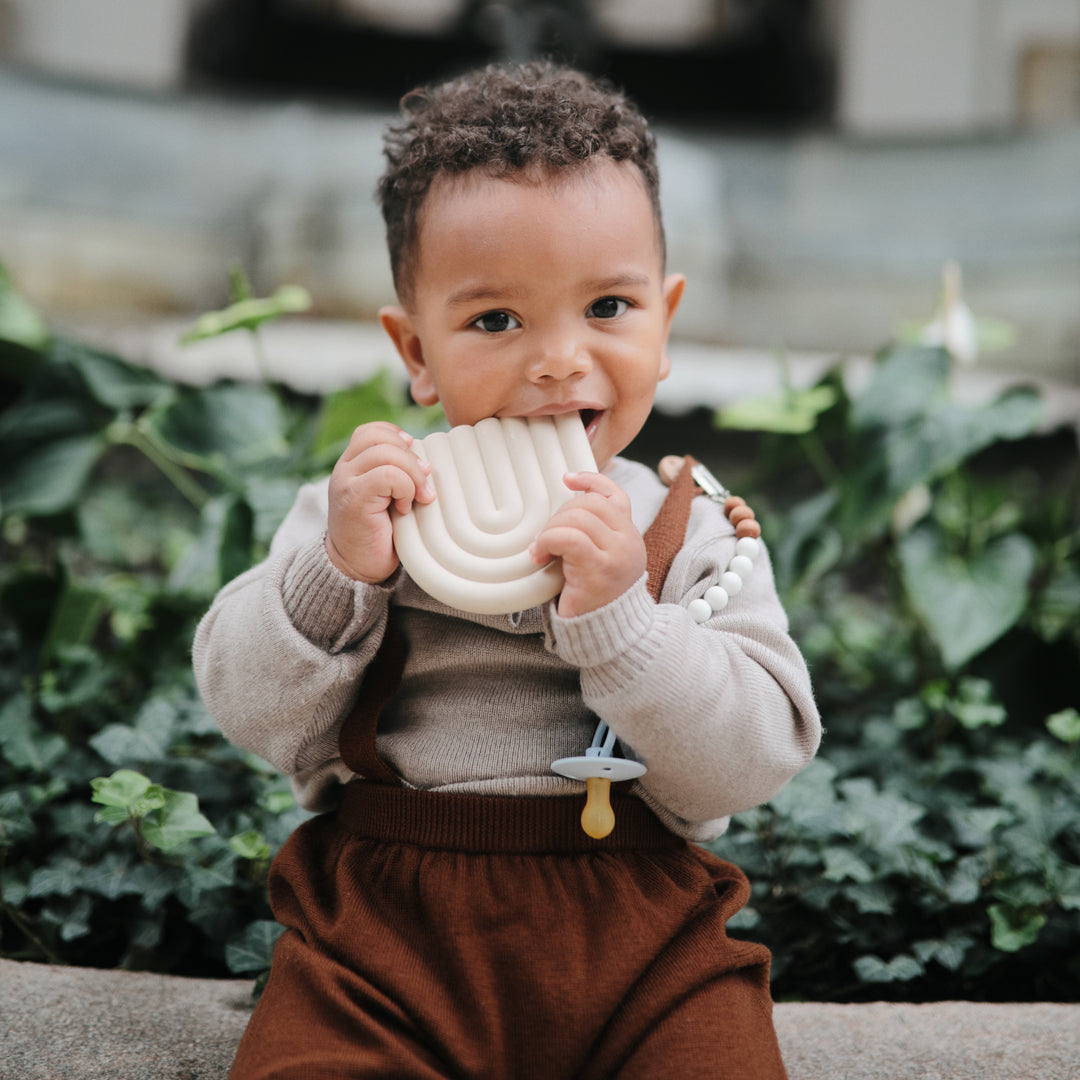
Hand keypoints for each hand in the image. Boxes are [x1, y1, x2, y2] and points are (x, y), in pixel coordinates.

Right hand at [325, 422, 434, 582]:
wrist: (357, 569)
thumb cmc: (380, 536)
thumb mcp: (391, 498)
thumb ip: (400, 475)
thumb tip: (428, 462)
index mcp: (352, 465)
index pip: (372, 431)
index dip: (398, 438)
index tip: (415, 463)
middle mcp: (344, 469)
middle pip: (382, 438)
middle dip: (412, 458)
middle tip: (424, 486)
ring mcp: (345, 482)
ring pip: (387, 453)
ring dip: (412, 475)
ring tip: (416, 499)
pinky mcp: (353, 498)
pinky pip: (387, 475)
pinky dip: (405, 488)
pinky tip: (404, 508)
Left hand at [530, 471, 645, 617]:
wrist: (607, 636)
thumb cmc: (594, 598)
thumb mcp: (598, 558)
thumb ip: (591, 534)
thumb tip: (564, 506)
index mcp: (629, 535)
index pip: (614, 495)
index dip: (590, 480)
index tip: (566, 479)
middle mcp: (629, 541)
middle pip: (589, 503)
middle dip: (559, 514)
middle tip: (546, 537)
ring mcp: (617, 554)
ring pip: (576, 517)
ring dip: (550, 530)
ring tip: (541, 550)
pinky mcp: (599, 568)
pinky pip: (568, 538)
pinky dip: (547, 541)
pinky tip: (539, 556)